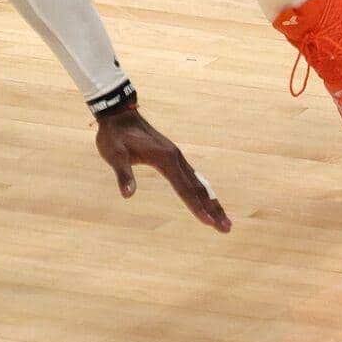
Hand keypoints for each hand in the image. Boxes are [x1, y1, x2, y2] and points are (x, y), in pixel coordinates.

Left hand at [94, 106, 231, 232]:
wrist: (119, 113)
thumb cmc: (115, 136)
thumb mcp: (114, 155)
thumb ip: (123, 174)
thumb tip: (127, 194)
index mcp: (165, 159)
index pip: (184, 189)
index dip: (197, 208)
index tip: (209, 223)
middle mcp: (175, 157)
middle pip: (198, 188)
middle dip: (213, 209)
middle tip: (227, 228)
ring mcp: (175, 156)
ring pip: (198, 182)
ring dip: (212, 201)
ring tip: (224, 220)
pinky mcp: (172, 155)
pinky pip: (192, 176)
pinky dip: (203, 191)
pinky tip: (207, 199)